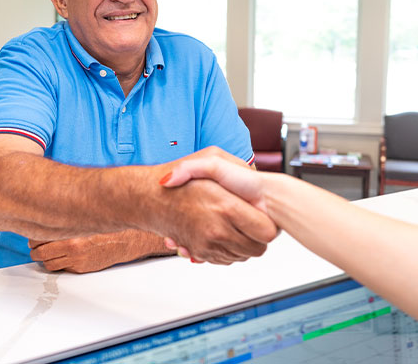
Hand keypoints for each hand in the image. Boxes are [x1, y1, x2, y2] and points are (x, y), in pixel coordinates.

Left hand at [29, 229, 171, 272]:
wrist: (125, 240)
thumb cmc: (104, 226)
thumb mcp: (82, 218)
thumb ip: (64, 219)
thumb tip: (43, 214)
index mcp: (69, 229)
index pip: (37, 236)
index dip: (34, 236)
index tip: (35, 234)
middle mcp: (70, 245)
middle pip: (38, 252)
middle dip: (37, 249)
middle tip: (40, 245)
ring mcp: (75, 259)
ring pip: (47, 263)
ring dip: (46, 258)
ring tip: (52, 251)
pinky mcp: (80, 269)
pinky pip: (60, 269)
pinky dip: (59, 264)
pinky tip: (65, 255)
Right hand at [147, 147, 277, 264]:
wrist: (150, 198)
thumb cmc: (181, 180)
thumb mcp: (210, 158)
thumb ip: (234, 166)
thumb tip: (253, 181)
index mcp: (226, 206)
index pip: (267, 232)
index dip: (267, 225)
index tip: (262, 216)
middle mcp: (218, 230)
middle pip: (257, 248)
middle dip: (257, 238)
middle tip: (252, 224)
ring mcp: (208, 245)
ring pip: (242, 256)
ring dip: (242, 245)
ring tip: (235, 226)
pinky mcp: (200, 252)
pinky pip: (225, 259)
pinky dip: (227, 250)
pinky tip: (222, 233)